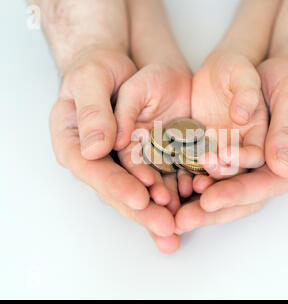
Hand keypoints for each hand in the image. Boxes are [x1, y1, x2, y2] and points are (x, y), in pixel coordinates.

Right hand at [50, 50, 178, 252]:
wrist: (117, 67)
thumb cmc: (96, 69)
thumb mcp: (91, 80)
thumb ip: (92, 113)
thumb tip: (94, 150)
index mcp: (74, 144)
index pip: (93, 170)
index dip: (116, 186)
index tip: (140, 199)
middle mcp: (98, 160)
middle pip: (118, 189)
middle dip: (142, 211)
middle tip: (165, 228)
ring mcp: (122, 161)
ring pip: (141, 188)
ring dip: (160, 209)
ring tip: (179, 226)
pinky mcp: (144, 156)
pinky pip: (159, 175)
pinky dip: (173, 189)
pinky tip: (189, 201)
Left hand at [176, 57, 287, 231]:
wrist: (272, 67)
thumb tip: (284, 168)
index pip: (266, 185)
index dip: (238, 193)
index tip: (209, 200)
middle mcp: (266, 167)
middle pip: (241, 197)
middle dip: (212, 210)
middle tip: (182, 221)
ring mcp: (243, 159)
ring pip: (221, 187)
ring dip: (197, 201)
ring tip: (173, 209)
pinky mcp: (224, 149)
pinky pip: (208, 170)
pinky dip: (190, 180)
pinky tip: (170, 187)